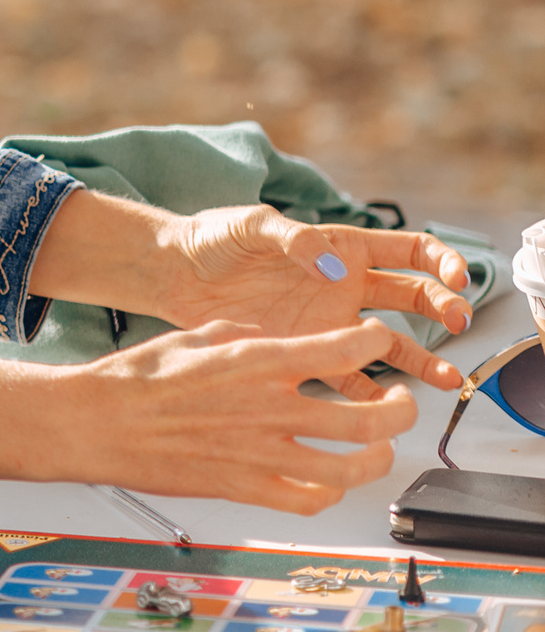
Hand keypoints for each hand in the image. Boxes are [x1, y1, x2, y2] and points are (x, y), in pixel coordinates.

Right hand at [62, 321, 419, 512]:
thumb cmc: (133, 379)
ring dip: (379, 457)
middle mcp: (270, 409)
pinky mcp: (245, 489)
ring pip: (354, 468)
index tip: (375, 339)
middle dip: (402, 410)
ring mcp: (261, 454)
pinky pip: (310, 500)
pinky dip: (330, 492)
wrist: (95, 423)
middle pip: (371, 418)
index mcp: (257, 362)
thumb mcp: (193, 334)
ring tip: (379, 447)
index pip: (345, 348)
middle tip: (401, 402)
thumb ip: (244, 334)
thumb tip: (271, 337)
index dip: (375, 341)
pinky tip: (328, 480)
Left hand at [156, 206, 468, 392]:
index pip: (409, 251)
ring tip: (445, 378)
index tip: (456, 279)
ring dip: (420, 359)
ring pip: (389, 343)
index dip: (441, 262)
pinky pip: (346, 376)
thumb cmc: (211, 237)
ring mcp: (328, 321)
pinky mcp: (304, 350)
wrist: (173, 273)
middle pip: (413, 297)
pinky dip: (367, 392)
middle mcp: (344, 285)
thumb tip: (336, 265)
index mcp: (341, 247)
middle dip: (443, 308)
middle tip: (458, 323)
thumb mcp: (252, 226)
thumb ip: (295, 240)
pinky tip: (383, 405)